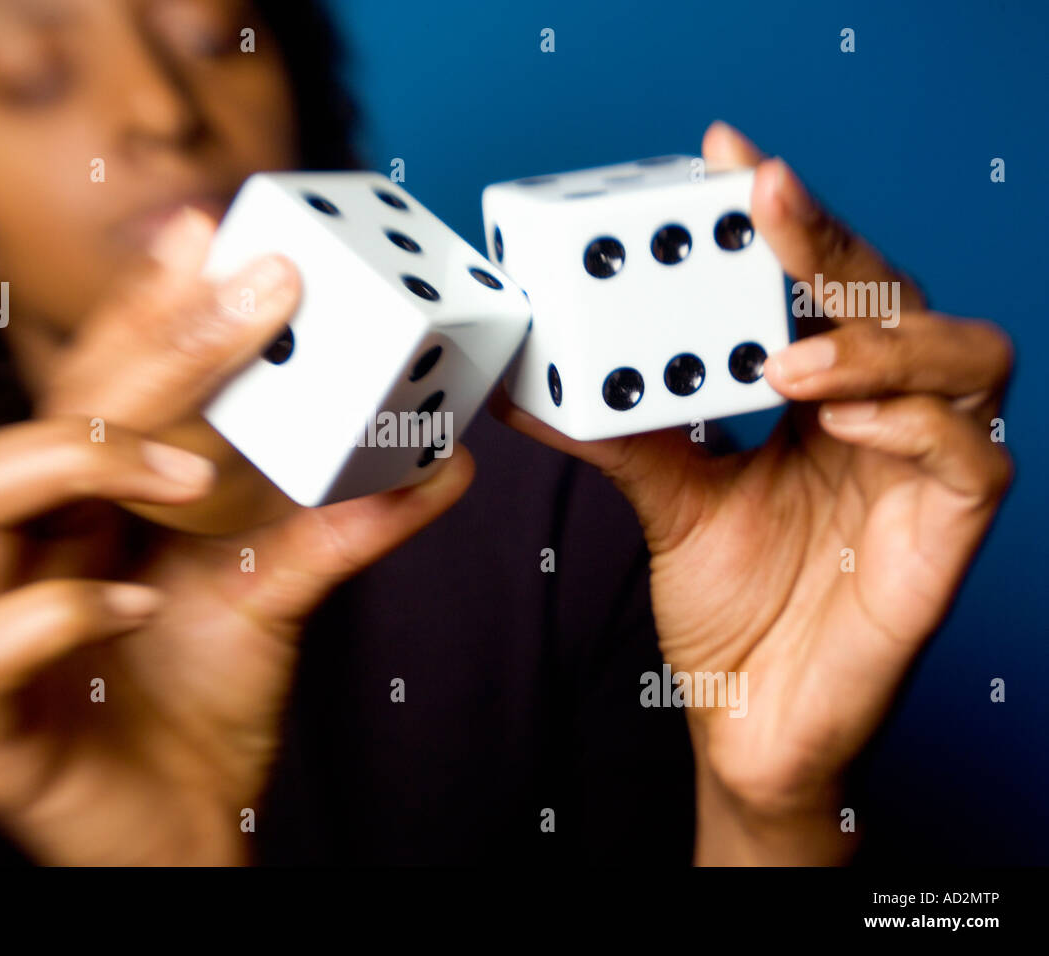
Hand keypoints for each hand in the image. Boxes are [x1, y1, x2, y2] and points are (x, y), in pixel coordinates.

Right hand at [0, 210, 473, 864]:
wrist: (186, 831)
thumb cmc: (206, 704)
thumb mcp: (279, 595)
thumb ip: (344, 525)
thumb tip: (444, 460)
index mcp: (80, 504)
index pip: (92, 379)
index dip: (142, 303)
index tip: (209, 234)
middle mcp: (20, 547)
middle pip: (41, 409)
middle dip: (146, 347)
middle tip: (252, 297)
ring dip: (72, 456)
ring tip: (185, 473)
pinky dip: (62, 611)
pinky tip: (140, 603)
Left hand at [496, 122, 1012, 862]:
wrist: (748, 721)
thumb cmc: (726, 607)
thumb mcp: (665, 497)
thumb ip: (618, 429)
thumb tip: (532, 376)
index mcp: (821, 395)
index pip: (818, 282)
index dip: (783, 215)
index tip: (727, 156)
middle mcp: (883, 415)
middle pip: (895, 295)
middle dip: (831, 240)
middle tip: (763, 198)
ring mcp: (923, 469)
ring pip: (966, 354)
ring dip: (880, 336)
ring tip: (794, 356)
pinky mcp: (951, 531)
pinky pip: (972, 453)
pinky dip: (913, 421)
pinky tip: (842, 417)